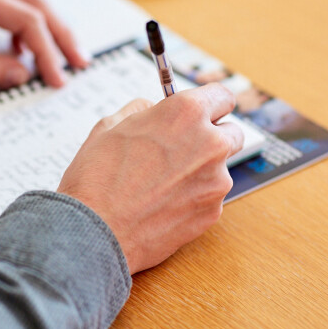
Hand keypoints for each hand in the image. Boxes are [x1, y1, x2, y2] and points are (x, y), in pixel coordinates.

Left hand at [0, 0, 86, 87]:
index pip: (24, 19)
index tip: (58, 77)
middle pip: (34, 0)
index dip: (47, 51)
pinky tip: (21, 44)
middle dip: (61, 33)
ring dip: (47, 23)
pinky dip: (23, 19)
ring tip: (61, 53)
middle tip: (79, 61)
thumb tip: (20, 74)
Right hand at [57, 84, 243, 273]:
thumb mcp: (110, 126)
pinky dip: (192, 198)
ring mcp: (216, 181)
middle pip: (232, 132)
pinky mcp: (213, 212)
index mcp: (186, 113)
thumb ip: (141, 110)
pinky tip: (162, 204)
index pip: (222, 95)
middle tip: (183, 146)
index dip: (210, 103)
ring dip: (200, 170)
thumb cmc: (97, 179)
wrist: (95, 233)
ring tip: (161, 183)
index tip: (203, 110)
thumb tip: (153, 110)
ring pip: (220, 168)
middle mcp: (209, 143)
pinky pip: (209, 197)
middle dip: (212, 137)